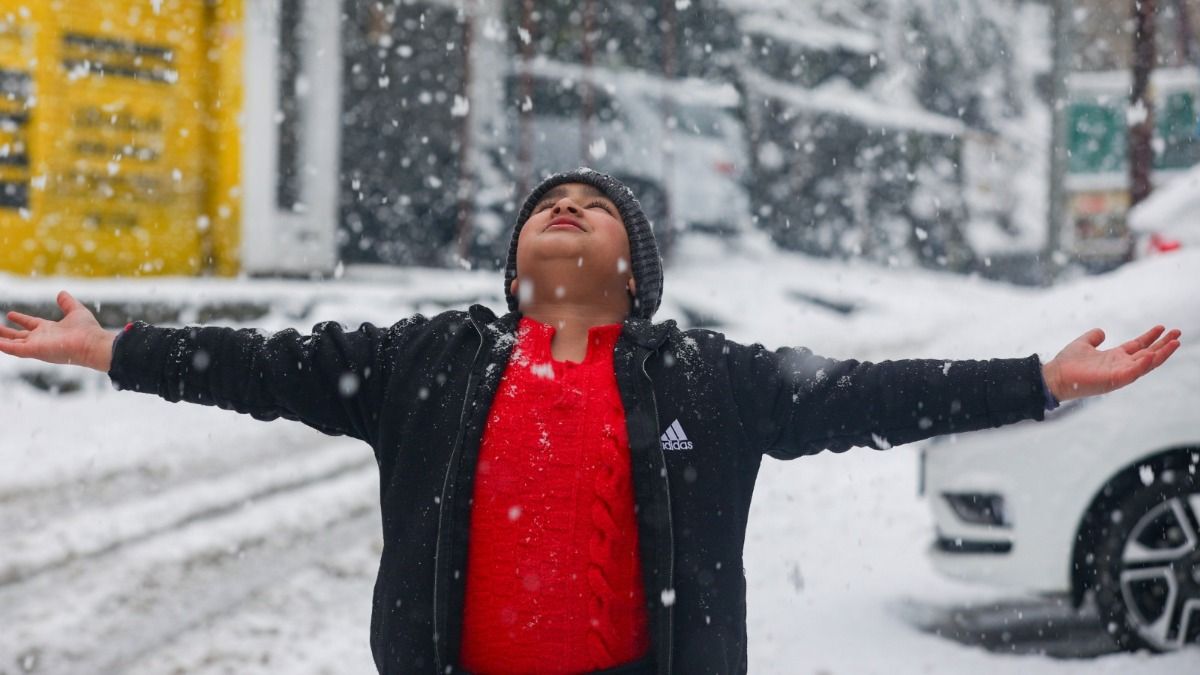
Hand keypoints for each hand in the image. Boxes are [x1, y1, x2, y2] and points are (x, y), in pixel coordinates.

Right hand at [0, 291, 116, 371]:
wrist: (92, 344)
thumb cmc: (88, 330)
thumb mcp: (76, 311)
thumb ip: (67, 303)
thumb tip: (61, 293)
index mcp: (50, 330)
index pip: (31, 324)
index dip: (21, 319)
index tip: (10, 314)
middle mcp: (41, 339)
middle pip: (18, 336)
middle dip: (5, 333)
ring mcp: (36, 346)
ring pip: (12, 343)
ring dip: (1, 339)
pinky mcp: (34, 351)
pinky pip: (13, 349)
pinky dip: (3, 346)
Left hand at [1042, 326, 1181, 401]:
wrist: (1054, 376)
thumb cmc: (1067, 363)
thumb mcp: (1083, 344)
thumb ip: (1093, 337)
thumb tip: (1101, 332)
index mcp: (1115, 357)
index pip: (1138, 346)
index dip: (1151, 337)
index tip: (1163, 327)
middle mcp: (1120, 365)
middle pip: (1148, 354)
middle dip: (1163, 345)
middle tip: (1178, 334)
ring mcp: (1119, 374)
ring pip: (1146, 364)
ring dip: (1161, 354)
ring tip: (1175, 343)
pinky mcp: (1113, 380)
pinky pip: (1133, 373)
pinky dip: (1143, 365)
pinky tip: (1152, 355)